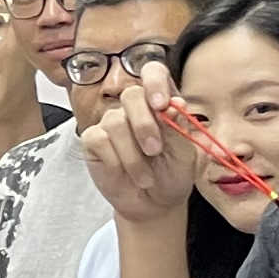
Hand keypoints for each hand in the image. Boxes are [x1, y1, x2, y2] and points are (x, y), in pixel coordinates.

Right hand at [78, 74, 206, 229]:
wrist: (154, 204)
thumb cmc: (172, 175)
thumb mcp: (184, 154)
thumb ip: (179, 128)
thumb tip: (175, 104)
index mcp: (160, 102)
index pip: (153, 72)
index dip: (155, 83)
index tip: (162, 105)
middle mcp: (135, 108)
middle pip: (131, 95)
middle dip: (144, 125)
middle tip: (155, 151)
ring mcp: (111, 122)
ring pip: (115, 122)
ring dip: (133, 155)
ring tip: (145, 177)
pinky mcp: (94, 139)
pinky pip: (99, 139)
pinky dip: (116, 161)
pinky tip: (125, 173)